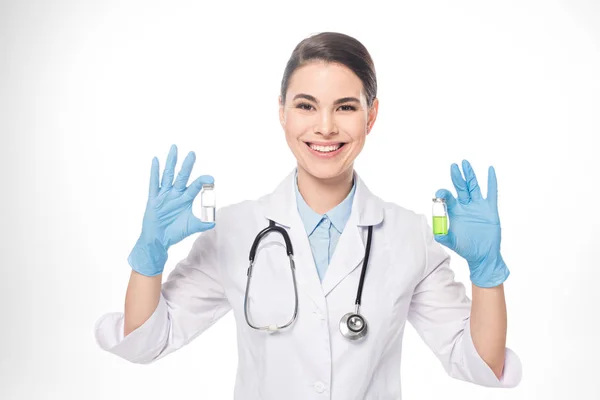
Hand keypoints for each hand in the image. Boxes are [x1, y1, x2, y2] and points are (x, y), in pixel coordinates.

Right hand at [127, 144, 214, 275]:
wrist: (158, 240)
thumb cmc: (174, 232)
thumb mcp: (191, 227)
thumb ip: (202, 223)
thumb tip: (213, 223)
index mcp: (185, 199)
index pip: (195, 187)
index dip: (202, 182)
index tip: (211, 179)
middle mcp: (175, 194)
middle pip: (182, 176)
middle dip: (187, 165)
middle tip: (192, 153)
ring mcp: (164, 195)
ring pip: (168, 175)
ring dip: (171, 162)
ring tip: (174, 149)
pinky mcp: (153, 199)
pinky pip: (154, 183)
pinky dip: (154, 172)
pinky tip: (156, 160)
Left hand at [434, 160, 509, 287]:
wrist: (482, 255)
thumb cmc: (466, 248)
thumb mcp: (452, 242)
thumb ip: (444, 236)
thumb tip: (437, 233)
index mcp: (455, 211)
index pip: (448, 197)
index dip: (443, 193)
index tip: (440, 194)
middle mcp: (465, 206)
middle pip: (460, 187)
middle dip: (457, 177)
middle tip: (454, 165)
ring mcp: (478, 206)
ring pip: (473, 186)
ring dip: (470, 175)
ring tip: (465, 163)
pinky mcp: (489, 209)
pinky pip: (491, 192)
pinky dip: (491, 181)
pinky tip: (490, 170)